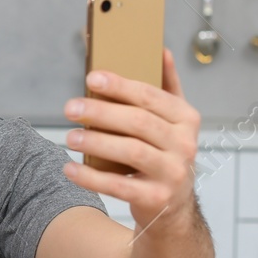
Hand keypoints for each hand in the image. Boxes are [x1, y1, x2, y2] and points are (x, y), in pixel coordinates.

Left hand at [61, 49, 200, 230]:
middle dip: (102, 113)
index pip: (151, 97)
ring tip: (70, 136)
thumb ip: (167, 86)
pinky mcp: (156, 199)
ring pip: (131, 152)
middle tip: (71, 107)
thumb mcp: (173, 121)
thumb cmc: (165, 154)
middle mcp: (185, 145)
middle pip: (139, 122)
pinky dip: (91, 177)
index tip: (92, 77)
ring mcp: (173, 174)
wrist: (173, 208)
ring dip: (96, 142)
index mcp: (186, 119)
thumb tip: (161, 49)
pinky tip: (71, 168)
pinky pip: (119, 186)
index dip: (120, 85)